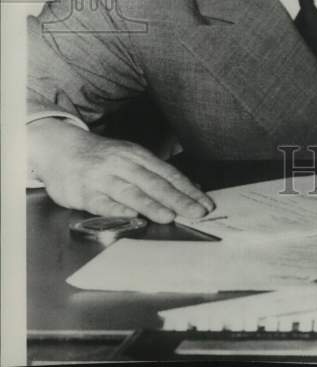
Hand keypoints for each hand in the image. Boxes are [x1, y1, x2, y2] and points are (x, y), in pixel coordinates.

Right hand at [29, 119, 214, 222]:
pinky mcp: (84, 193)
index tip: (205, 203)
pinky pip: (103, 202)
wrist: (61, 149)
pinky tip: (131, 218)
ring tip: (170, 216)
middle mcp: (123, 164)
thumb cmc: (103, 158)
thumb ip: (155, 173)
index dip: (187, 189)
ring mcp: (103, 178)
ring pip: (131, 192)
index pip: (168, 173)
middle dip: (178, 199)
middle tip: (197, 213)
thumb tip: (188, 187)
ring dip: (152, 205)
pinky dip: (118, 210)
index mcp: (138, 155)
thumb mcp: (130, 157)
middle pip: (154, 183)